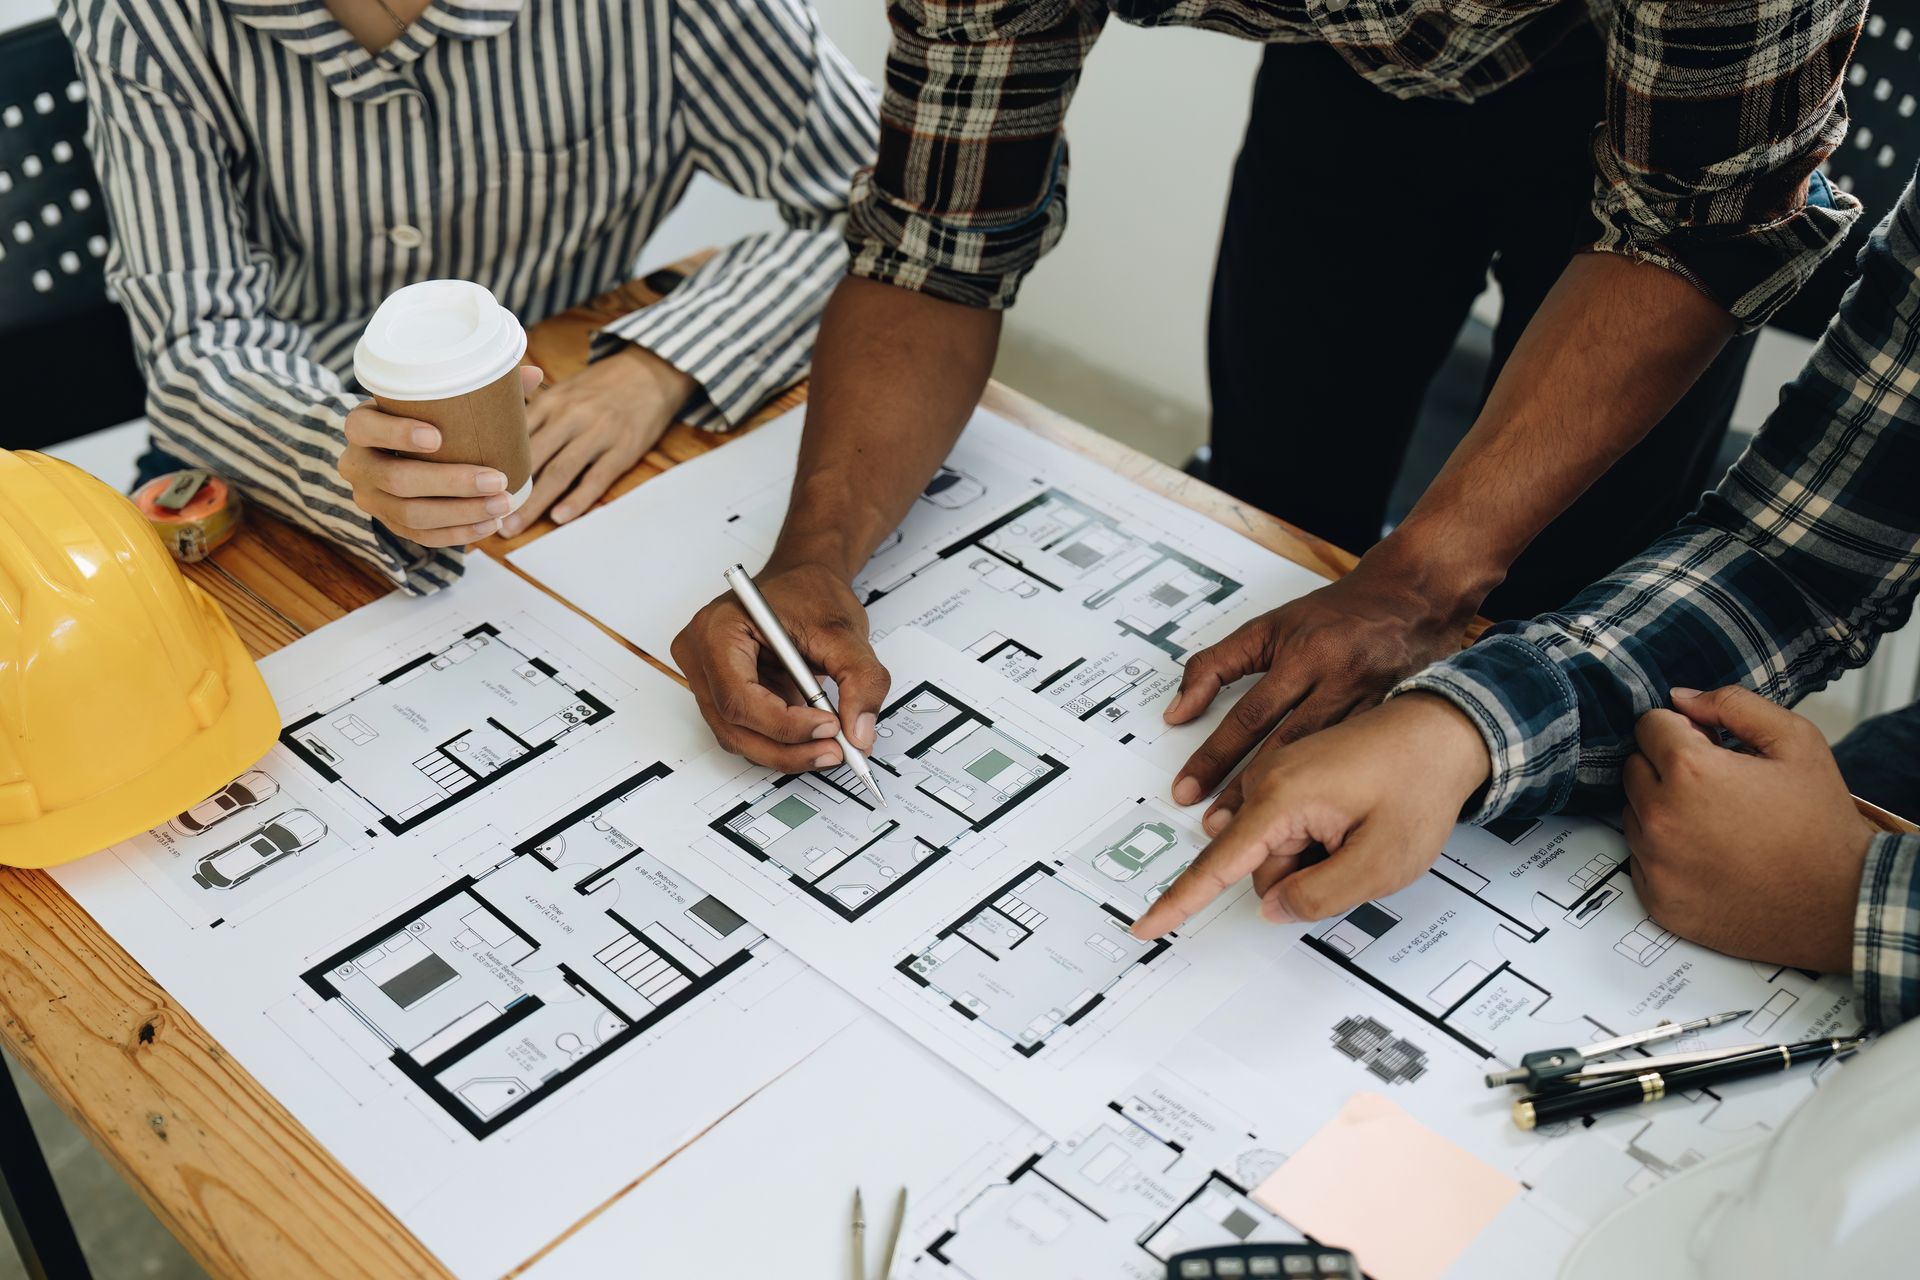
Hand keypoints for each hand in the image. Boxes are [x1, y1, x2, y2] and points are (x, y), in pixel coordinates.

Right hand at [339, 365, 542, 546]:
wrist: (388, 453)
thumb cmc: (419, 418)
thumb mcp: (431, 400)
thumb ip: (477, 386)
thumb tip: (534, 373)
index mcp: (361, 426)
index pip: (365, 429)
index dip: (397, 434)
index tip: (437, 437)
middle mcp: (357, 465)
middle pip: (397, 479)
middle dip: (451, 483)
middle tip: (496, 479)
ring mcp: (371, 499)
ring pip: (410, 514)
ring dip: (461, 512)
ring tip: (502, 504)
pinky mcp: (389, 524)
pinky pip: (421, 536)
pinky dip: (458, 533)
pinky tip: (489, 524)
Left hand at [502, 346, 693, 534]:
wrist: (651, 373)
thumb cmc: (601, 387)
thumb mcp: (565, 390)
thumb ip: (534, 413)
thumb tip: (495, 439)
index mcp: (551, 401)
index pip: (512, 433)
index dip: (490, 462)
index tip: (470, 486)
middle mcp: (571, 416)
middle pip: (531, 457)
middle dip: (506, 489)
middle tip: (484, 514)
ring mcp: (598, 432)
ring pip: (559, 471)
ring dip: (534, 502)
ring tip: (514, 525)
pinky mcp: (623, 448)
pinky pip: (597, 477)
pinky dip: (578, 499)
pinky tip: (560, 517)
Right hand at [671, 561, 892, 771]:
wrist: (803, 580)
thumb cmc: (809, 593)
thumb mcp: (845, 631)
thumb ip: (860, 680)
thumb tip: (859, 732)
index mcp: (717, 630)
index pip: (738, 697)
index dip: (783, 723)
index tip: (829, 727)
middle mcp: (700, 656)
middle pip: (733, 726)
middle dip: (787, 748)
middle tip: (835, 751)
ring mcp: (707, 678)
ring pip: (739, 737)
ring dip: (787, 751)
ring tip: (831, 744)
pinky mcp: (723, 694)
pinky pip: (747, 731)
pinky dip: (782, 742)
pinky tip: (813, 736)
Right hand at [1133, 693, 1490, 938]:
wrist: (1445, 728)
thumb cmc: (1419, 784)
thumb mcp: (1380, 861)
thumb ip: (1319, 894)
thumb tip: (1272, 907)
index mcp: (1281, 797)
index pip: (1218, 863)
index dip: (1181, 901)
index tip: (1146, 926)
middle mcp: (1270, 779)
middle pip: (1259, 864)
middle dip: (1301, 877)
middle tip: (1359, 855)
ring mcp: (1281, 774)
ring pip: (1278, 849)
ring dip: (1315, 857)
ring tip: (1365, 830)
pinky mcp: (1295, 774)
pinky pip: (1291, 827)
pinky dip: (1319, 837)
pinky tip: (1357, 820)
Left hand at [1165, 558, 1471, 830]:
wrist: (1413, 597)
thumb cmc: (1337, 612)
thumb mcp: (1269, 625)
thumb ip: (1216, 665)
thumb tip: (1176, 711)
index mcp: (1304, 654)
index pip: (1250, 714)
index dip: (1214, 755)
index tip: (1187, 789)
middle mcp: (1337, 680)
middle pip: (1284, 746)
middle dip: (1246, 792)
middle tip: (1216, 829)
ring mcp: (1370, 704)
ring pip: (1323, 762)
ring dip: (1288, 804)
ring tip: (1257, 839)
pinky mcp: (1392, 720)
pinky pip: (1358, 763)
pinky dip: (1333, 794)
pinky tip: (1314, 823)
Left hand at [1623, 686, 1874, 972]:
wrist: (1842, 903)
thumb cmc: (1821, 825)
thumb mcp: (1796, 742)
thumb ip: (1733, 704)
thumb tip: (1681, 697)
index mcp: (1689, 771)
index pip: (1648, 725)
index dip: (1682, 730)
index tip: (1708, 746)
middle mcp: (1661, 818)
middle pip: (1634, 767)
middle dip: (1667, 767)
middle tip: (1717, 786)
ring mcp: (1655, 864)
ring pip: (1633, 813)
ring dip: (1663, 809)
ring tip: (1717, 823)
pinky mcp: (1658, 900)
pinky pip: (1640, 859)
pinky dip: (1665, 853)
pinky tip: (1710, 856)